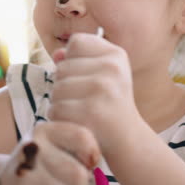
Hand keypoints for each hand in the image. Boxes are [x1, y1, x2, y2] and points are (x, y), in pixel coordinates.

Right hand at [0, 122, 100, 184]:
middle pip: (79, 174)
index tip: (87, 161)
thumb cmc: (44, 161)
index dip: (92, 153)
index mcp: (44, 130)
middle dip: (81, 181)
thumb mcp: (56, 142)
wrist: (7, 181)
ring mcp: (25, 173)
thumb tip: (94, 162)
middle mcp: (32, 148)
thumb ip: (80, 144)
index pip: (82, 137)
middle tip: (69, 180)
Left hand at [48, 33, 139, 150]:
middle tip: (85, 102)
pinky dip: (60, 120)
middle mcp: (112, 68)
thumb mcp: (102, 75)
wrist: (128, 142)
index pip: (76, 42)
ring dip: (60, 104)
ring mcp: (103, 89)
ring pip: (56, 88)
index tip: (87, 78)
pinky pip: (56, 109)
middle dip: (64, 86)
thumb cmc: (109, 105)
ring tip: (81, 113)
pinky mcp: (91, 111)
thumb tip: (57, 54)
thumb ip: (78, 59)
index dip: (72, 60)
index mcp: (116, 54)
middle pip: (61, 67)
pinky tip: (77, 124)